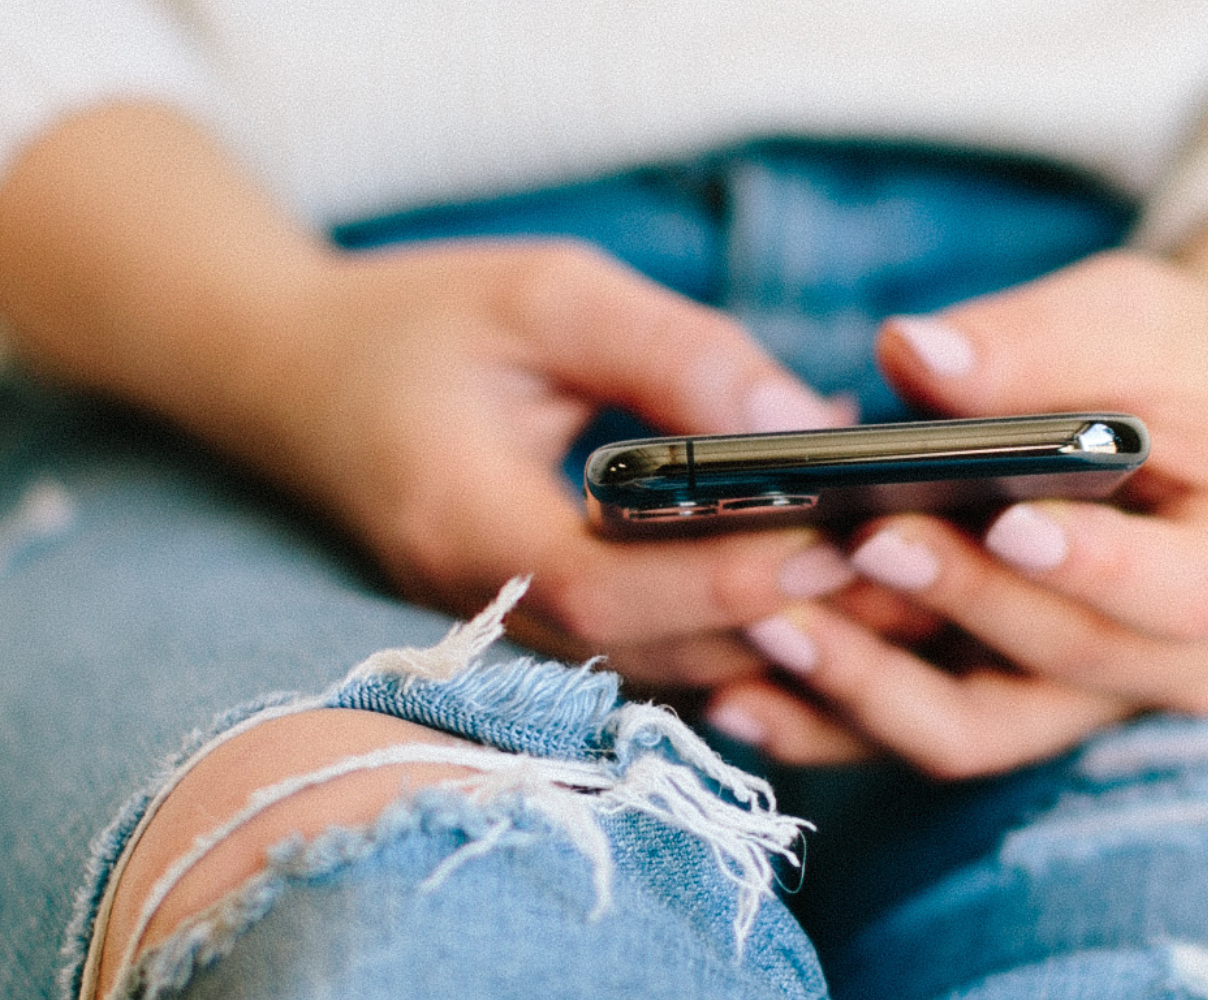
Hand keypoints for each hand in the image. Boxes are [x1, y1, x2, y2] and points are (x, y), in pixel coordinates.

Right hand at [0, 104, 856, 688]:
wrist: (293, 379)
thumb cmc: (415, 320)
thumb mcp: (544, 293)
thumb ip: (671, 351)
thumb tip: (801, 422)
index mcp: (461, 520)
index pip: (600, 586)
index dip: (718, 578)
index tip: (832, 541)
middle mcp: (479, 605)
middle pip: (651, 652)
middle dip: (783, 623)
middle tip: (914, 576)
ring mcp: (504, 632)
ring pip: (662, 672)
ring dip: (777, 643)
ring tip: (900, 589)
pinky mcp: (534, 630)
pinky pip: (650, 659)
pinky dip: (737, 635)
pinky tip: (825, 594)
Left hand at [706, 198, 1207, 777]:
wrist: (1193, 427)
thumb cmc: (1178, 366)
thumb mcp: (1133, 320)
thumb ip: (1033, 344)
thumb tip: (912, 353)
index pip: (1179, 593)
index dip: (1091, 568)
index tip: (1004, 523)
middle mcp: (1183, 669)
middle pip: (1058, 661)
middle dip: (950, 602)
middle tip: (850, 541)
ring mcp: (1088, 708)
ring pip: (971, 730)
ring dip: (863, 686)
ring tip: (761, 626)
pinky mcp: (1004, 714)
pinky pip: (910, 736)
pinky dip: (826, 719)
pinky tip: (733, 694)